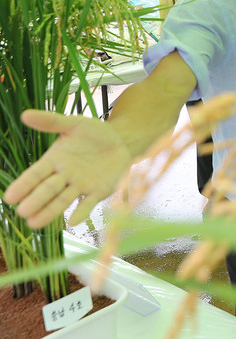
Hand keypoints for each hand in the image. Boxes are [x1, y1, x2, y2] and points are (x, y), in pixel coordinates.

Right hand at [4, 111, 133, 227]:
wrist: (121, 140)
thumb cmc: (94, 133)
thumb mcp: (75, 124)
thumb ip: (52, 122)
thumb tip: (25, 114)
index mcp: (55, 160)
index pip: (35, 175)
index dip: (23, 185)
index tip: (9, 197)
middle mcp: (64, 176)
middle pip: (47, 190)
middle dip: (35, 200)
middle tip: (23, 211)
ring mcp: (81, 185)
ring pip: (63, 200)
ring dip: (50, 211)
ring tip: (34, 223)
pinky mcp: (99, 191)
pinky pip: (88, 203)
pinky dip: (81, 211)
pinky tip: (73, 221)